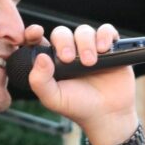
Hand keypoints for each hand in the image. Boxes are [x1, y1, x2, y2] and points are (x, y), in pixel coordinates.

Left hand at [22, 23, 138, 144]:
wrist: (107, 115)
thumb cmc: (77, 106)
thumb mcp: (53, 98)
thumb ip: (40, 81)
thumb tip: (40, 57)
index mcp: (51, 62)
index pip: (39, 41)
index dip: (33, 33)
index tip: (35, 32)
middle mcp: (69, 52)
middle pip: (62, 33)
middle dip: (64, 42)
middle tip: (68, 59)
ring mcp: (89, 48)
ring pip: (84, 31)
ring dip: (85, 43)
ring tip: (90, 63)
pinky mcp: (110, 48)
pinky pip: (107, 30)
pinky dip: (105, 35)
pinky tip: (104, 49)